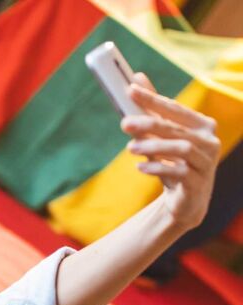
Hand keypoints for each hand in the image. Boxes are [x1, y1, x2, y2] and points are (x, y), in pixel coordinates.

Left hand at [123, 73, 220, 231]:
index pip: (175, 108)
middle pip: (176, 128)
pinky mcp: (198, 182)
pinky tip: (140, 167)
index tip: (130, 90)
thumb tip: (137, 77)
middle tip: (124, 123)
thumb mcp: (162, 134)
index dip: (152, 99)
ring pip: (180, 148)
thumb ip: (152, 108)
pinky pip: (178, 172)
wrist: (187, 198)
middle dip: (148, 123)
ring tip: (130, 148)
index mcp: (201, 125)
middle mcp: (209, 141)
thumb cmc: (174, 160)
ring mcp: (206, 162)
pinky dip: (157, 168)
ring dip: (152, 146)